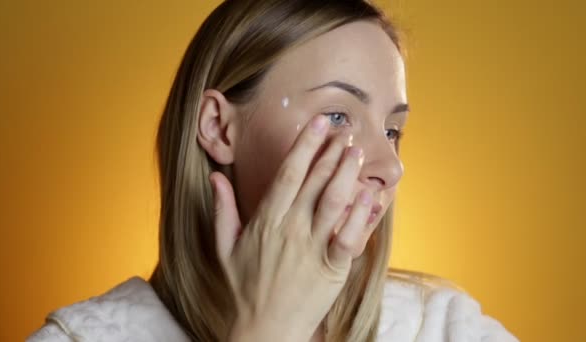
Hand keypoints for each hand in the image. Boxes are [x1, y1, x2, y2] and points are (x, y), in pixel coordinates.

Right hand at [210, 115, 376, 341]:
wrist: (263, 330)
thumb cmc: (243, 289)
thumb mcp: (224, 248)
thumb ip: (223, 210)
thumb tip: (216, 177)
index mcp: (266, 221)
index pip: (288, 173)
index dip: (305, 145)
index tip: (319, 123)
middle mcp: (290, 229)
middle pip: (315, 181)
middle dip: (331, 151)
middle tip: (345, 130)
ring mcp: (312, 248)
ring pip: (334, 201)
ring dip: (347, 173)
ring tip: (357, 151)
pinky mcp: (331, 269)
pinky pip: (349, 236)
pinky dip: (361, 214)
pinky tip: (370, 193)